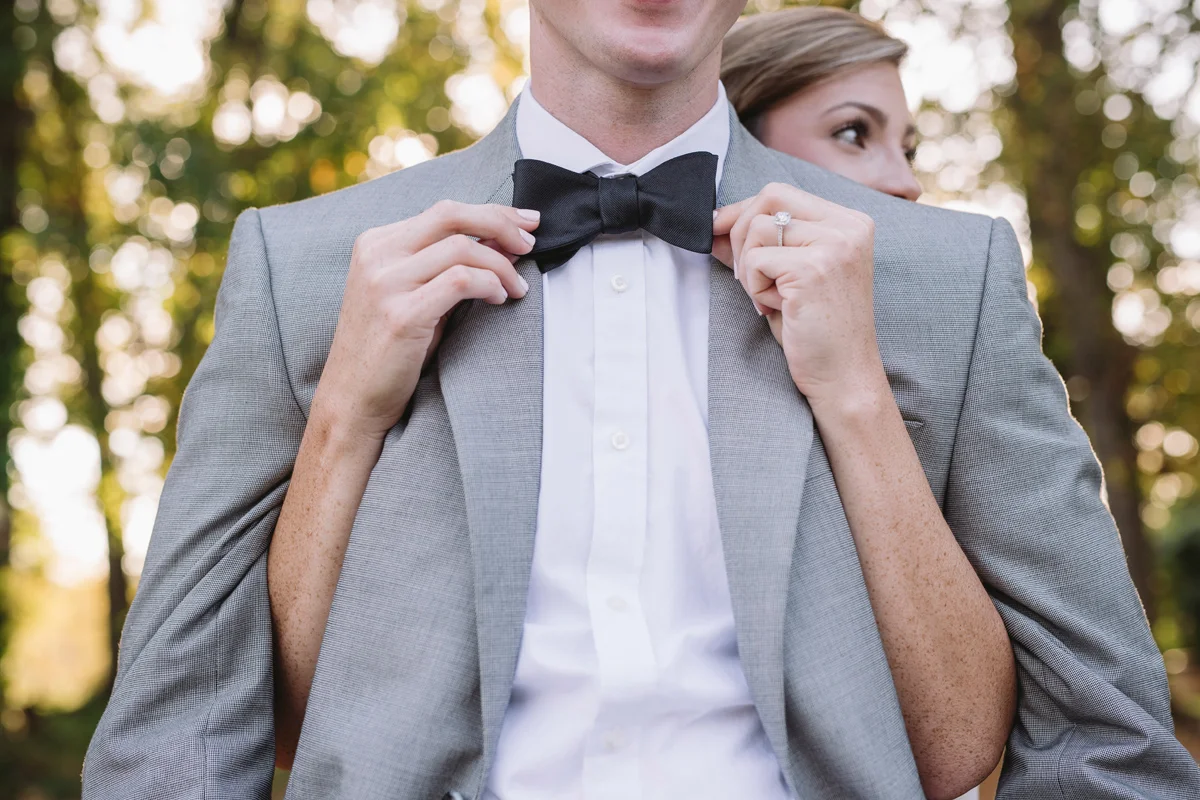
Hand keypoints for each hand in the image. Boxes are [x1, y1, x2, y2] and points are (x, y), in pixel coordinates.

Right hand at [313, 200, 538, 441]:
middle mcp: (377, 255)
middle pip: (451, 216)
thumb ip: (451, 265)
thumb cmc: (389, 350)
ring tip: (516, 288)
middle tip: (530, 244)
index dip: (491, 213)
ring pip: (461, 248)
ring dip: (501, 266)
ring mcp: (385, 283)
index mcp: (377, 244)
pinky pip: (460, 281)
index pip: (444, 212)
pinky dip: (489, 284)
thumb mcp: (417, 295)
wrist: (352, 399)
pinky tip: (498, 299)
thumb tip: (502, 240)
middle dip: (500, 223)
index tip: (524, 223)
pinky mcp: (400, 314)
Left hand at [712, 183, 887, 409]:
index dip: (742, 210)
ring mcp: (834, 246)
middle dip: (739, 233)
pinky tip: (777, 308)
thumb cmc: (816, 330)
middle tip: (747, 276)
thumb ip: (759, 246)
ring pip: (757, 230)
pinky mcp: (814, 269)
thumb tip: (714, 223)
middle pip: (767, 198)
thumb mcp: (787, 278)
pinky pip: (755, 262)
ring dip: (750, 269)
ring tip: (773, 298)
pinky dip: (754, 288)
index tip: (718, 230)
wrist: (844, 375)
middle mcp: (848, 227)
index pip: (781, 192)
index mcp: (849, 222)